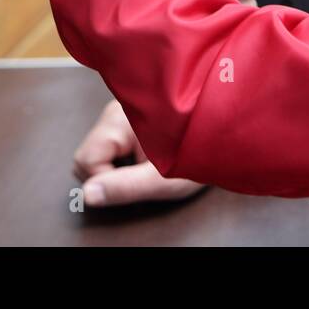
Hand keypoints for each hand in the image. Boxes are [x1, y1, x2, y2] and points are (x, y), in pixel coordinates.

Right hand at [72, 99, 204, 206]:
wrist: (222, 139)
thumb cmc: (195, 157)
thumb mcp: (162, 180)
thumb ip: (124, 187)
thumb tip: (87, 195)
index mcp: (119, 119)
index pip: (86, 159)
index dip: (107, 180)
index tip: (136, 181)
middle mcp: (114, 112)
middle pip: (87, 156)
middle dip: (110, 175)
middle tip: (142, 175)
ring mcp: (119, 115)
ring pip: (97, 153)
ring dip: (117, 169)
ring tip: (146, 168)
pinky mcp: (126, 122)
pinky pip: (109, 148)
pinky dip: (122, 161)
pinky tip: (144, 161)